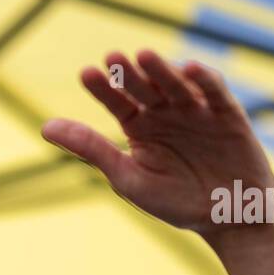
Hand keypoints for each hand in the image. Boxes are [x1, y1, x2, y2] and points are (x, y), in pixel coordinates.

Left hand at [43, 49, 273, 274]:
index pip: (116, 101)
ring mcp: (196, 110)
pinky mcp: (227, 114)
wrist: (227, 217)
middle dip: (129, 73)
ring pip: (176, 84)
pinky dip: (205, 80)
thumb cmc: (175, 201)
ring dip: (161, 70)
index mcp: (139, 126)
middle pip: (144, 87)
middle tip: (113, 58)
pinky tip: (190, 69)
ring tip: (144, 56)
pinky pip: (215, 93)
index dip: (103, 87)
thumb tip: (45, 127)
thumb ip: (92, 149)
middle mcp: (165, 112)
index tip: (86, 74)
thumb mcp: (129, 178)